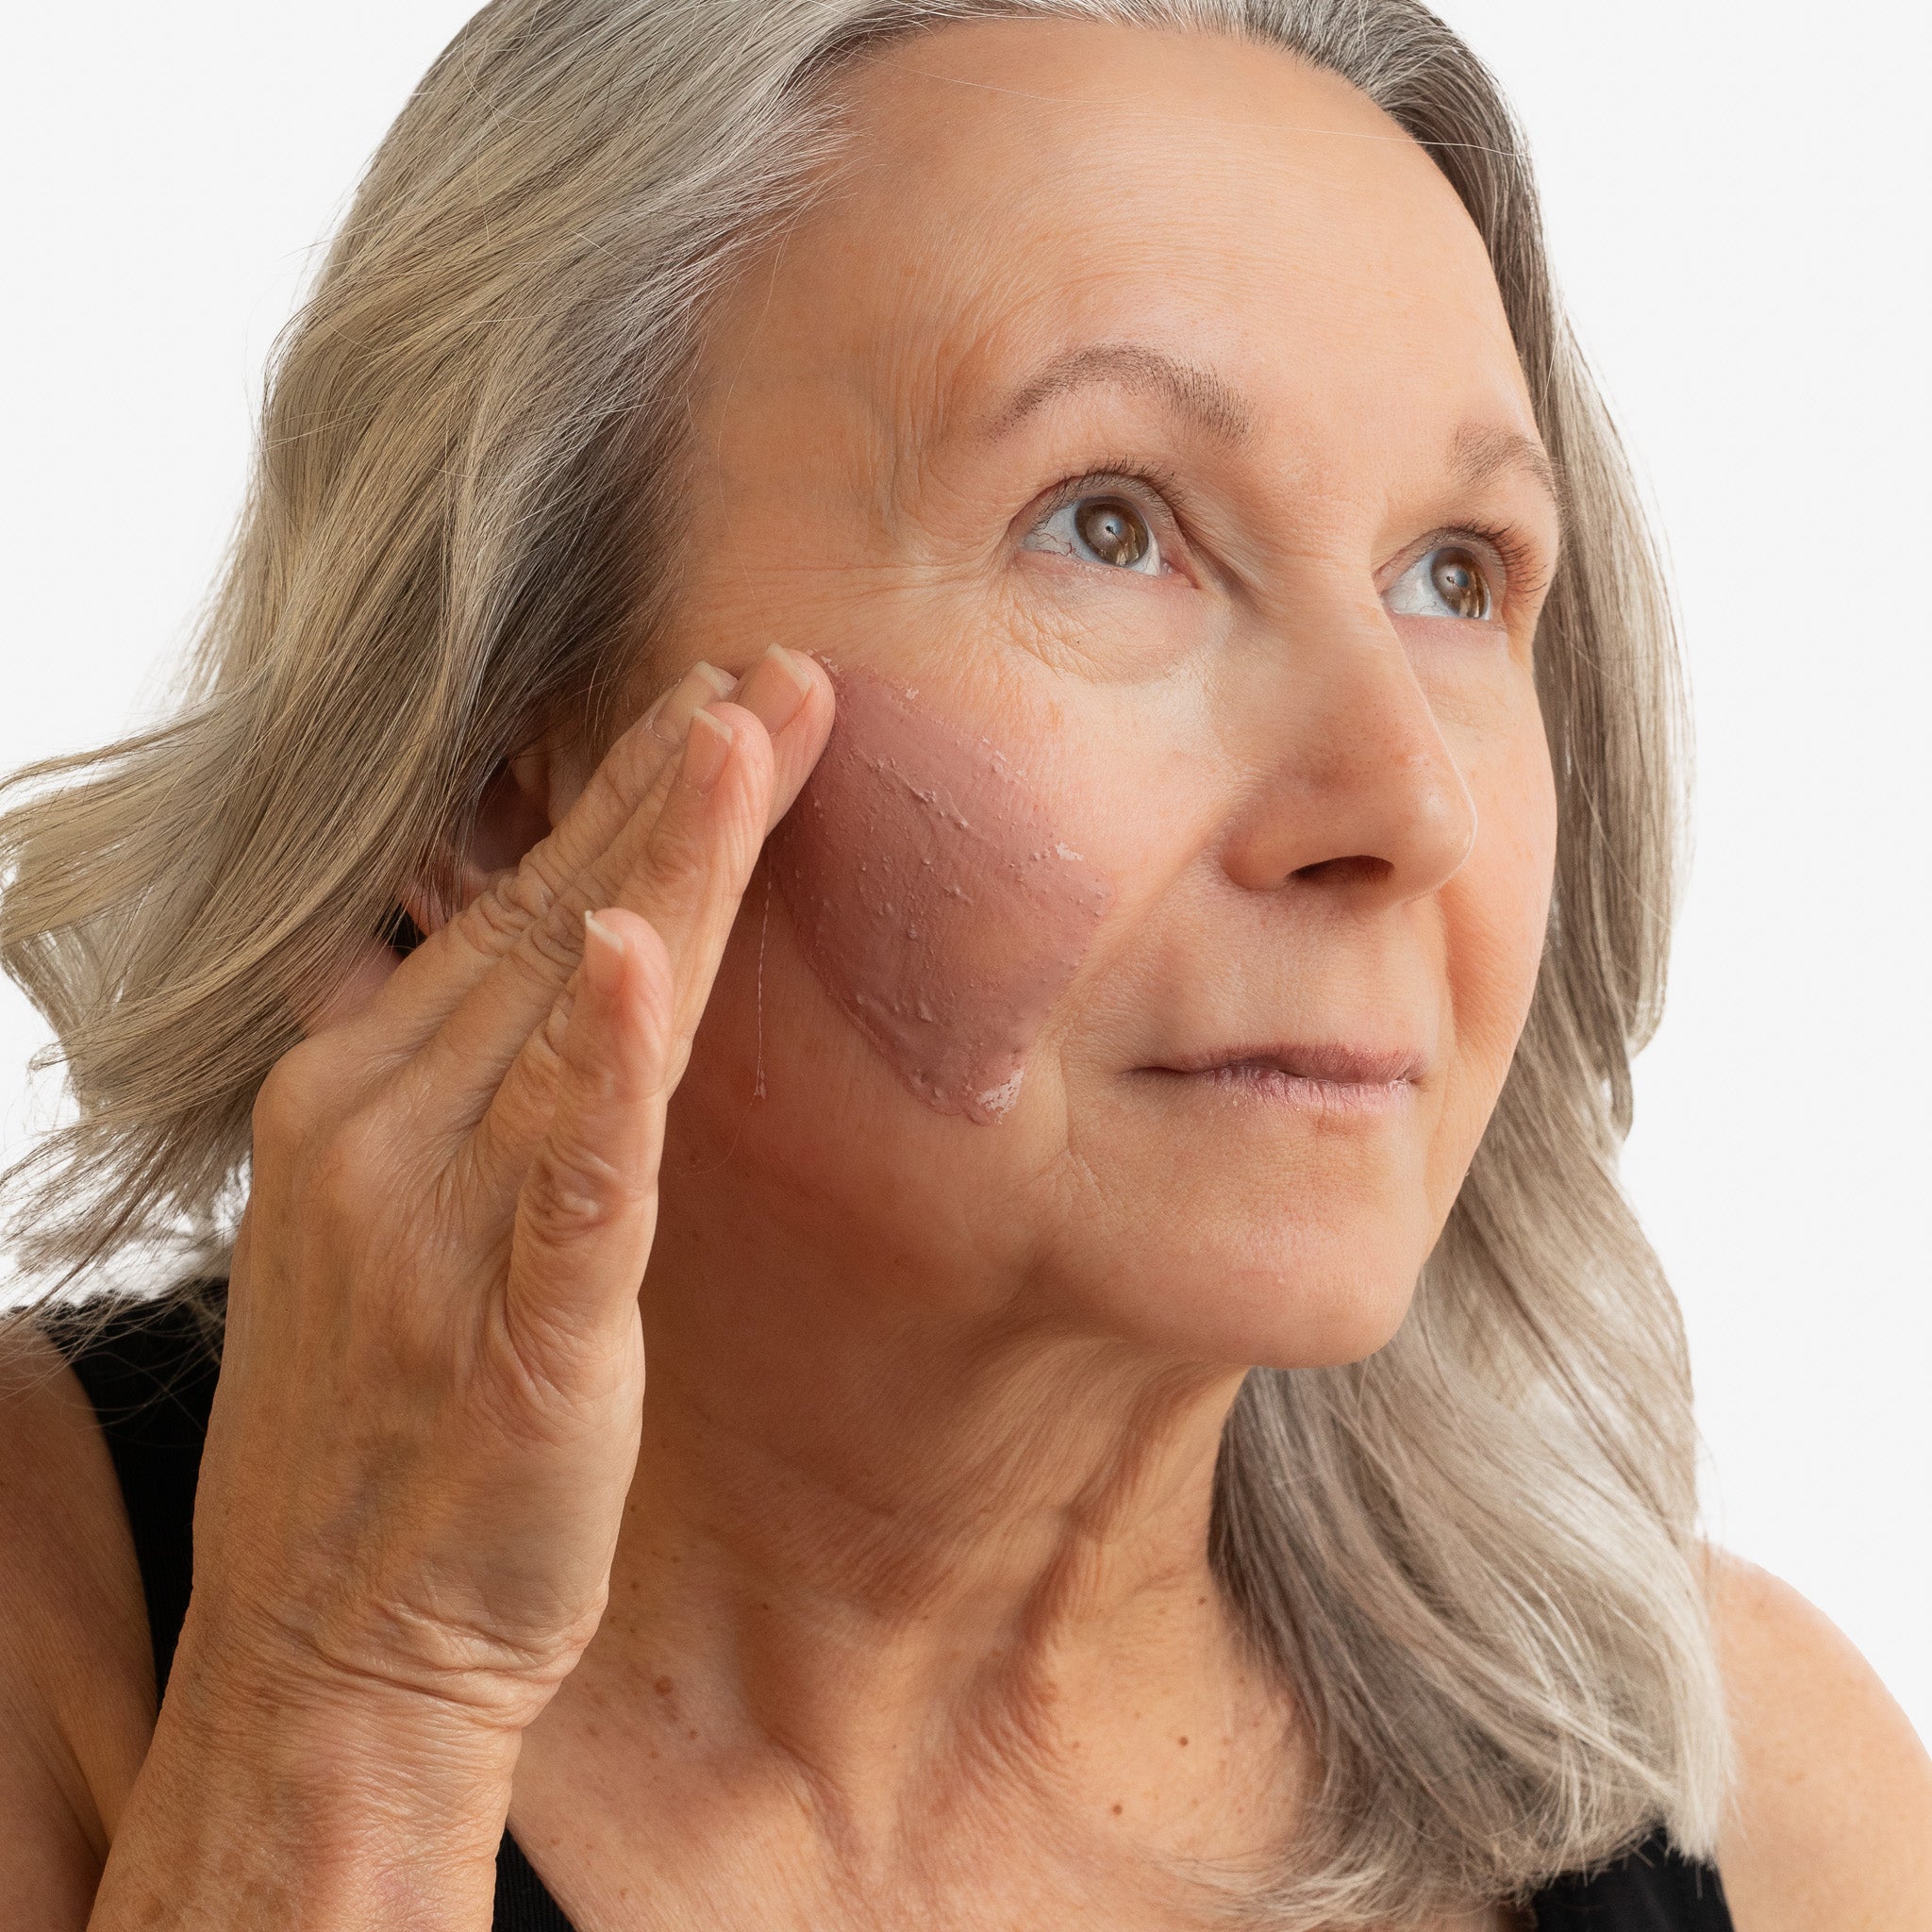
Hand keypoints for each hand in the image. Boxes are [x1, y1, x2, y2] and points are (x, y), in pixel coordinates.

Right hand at [179, 647, 831, 1741]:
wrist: (334, 1647)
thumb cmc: (378, 1431)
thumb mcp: (375, 1225)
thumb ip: (421, 1085)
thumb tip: (445, 969)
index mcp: (355, 1096)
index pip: (509, 910)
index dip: (620, 803)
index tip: (710, 704)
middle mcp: (380, 1132)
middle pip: (549, 919)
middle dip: (668, 786)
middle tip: (772, 668)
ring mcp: (439, 1226)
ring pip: (569, 1009)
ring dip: (660, 862)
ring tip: (740, 729)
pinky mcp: (517, 1332)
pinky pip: (571, 1177)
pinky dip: (600, 1062)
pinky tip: (633, 952)